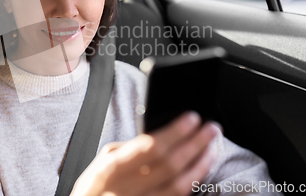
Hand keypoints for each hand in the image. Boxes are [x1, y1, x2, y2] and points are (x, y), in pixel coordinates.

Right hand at [70, 112, 217, 195]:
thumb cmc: (93, 187)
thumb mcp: (102, 162)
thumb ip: (129, 150)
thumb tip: (160, 136)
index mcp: (112, 169)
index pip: (150, 146)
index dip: (176, 131)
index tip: (192, 117)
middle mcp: (127, 188)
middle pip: (170, 164)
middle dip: (195, 143)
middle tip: (212, 129)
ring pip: (179, 185)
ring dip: (200, 164)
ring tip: (212, 148)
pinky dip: (192, 182)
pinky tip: (200, 170)